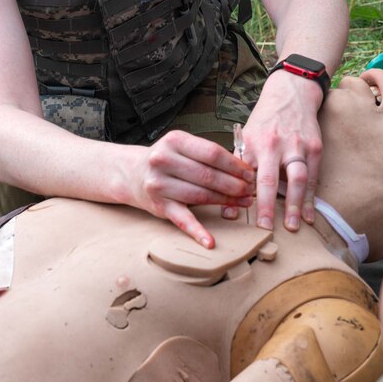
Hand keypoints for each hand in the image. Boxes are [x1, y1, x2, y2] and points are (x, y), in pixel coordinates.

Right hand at [129, 130, 254, 247]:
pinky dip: (197, 232)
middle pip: (208, 175)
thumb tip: (243, 172)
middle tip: (249, 190)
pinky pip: (182, 220)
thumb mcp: (183, 147)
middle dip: (234, 184)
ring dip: (226, 201)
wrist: (133, 174)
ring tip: (242, 203)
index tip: (249, 174)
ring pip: (201, 195)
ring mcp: (160, 184)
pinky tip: (209, 240)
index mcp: (174, 141)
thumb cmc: (166, 161)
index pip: (212, 153)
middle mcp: (164, 160)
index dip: (235, 165)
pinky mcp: (159, 206)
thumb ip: (208, 155)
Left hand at [240, 70, 323, 231]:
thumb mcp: (247, 137)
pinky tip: (308, 215)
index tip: (232, 216)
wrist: (291, 93)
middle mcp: (273, 145)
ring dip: (293, 205)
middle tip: (263, 228)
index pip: (242, 174)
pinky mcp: (314, 147)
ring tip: (291, 226)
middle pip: (268, 179)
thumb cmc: (265, 121)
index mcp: (252, 143)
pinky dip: (310, 198)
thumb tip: (228, 199)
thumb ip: (240, 166)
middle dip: (265, 205)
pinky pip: (313, 177)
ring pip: (296, 179)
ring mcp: (296, 146)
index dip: (236, 195)